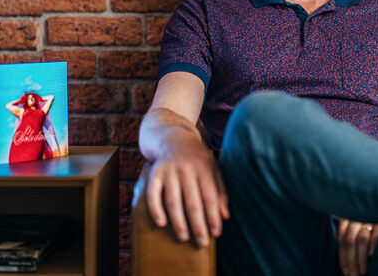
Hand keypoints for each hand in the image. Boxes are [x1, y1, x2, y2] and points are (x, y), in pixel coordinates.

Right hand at [145, 130, 228, 247]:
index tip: (216, 234)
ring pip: (173, 201)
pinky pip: (153, 194)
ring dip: (179, 222)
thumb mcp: (212, 168)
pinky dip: (156, 209)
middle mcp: (187, 168)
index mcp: (204, 167)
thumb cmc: (196, 157)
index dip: (213, 217)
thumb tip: (225, 216)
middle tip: (202, 242)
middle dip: (198, 225)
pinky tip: (162, 223)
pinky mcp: (154, 172)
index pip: (210, 197)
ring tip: (184, 237)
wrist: (173, 135)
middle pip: (193, 202)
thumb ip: (220, 190)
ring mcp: (169, 170)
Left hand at [337, 218, 377, 275]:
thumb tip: (348, 262)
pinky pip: (377, 232)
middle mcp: (357, 216)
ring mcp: (370, 217)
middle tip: (353, 275)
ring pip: (361, 239)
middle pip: (349, 241)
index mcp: (348, 217)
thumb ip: (351, 237)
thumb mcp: (358, 225)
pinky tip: (372, 255)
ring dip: (361, 258)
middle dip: (350, 261)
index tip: (345, 271)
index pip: (342, 239)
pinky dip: (373, 244)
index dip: (343, 257)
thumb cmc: (373, 219)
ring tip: (362, 271)